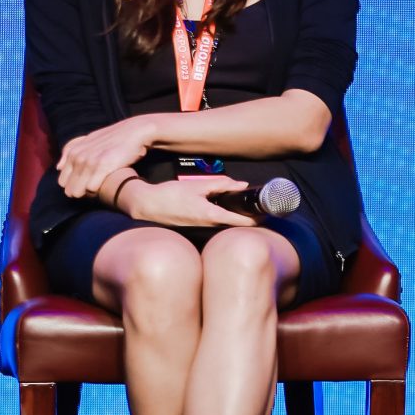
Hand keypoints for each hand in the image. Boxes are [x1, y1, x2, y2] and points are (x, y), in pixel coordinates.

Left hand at [58, 117, 158, 196]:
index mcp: (73, 152)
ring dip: (88, 194)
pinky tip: (106, 185)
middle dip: (79, 191)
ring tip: (100, 187)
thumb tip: (58, 167)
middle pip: (69, 189)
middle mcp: (78, 157)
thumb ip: (70, 151)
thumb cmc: (113, 138)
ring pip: (78, 192)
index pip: (62, 181)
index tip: (87, 184)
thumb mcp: (88, 140)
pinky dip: (98, 191)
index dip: (74, 185)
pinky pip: (92, 189)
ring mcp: (89, 161)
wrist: (135, 132)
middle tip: (94, 187)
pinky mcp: (103, 167)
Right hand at [128, 174, 250, 227]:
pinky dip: (225, 217)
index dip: (257, 218)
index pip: (241, 222)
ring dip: (238, 217)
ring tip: (248, 207)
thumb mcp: (198, 186)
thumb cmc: (171, 195)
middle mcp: (209, 226)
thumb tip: (242, 185)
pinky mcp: (197, 228)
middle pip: (236, 225)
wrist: (147, 206)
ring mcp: (202, 229)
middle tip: (261, 208)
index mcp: (211, 215)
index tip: (268, 213)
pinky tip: (226, 208)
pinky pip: (216, 223)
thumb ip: (221, 185)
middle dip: (250, 218)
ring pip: (227, 224)